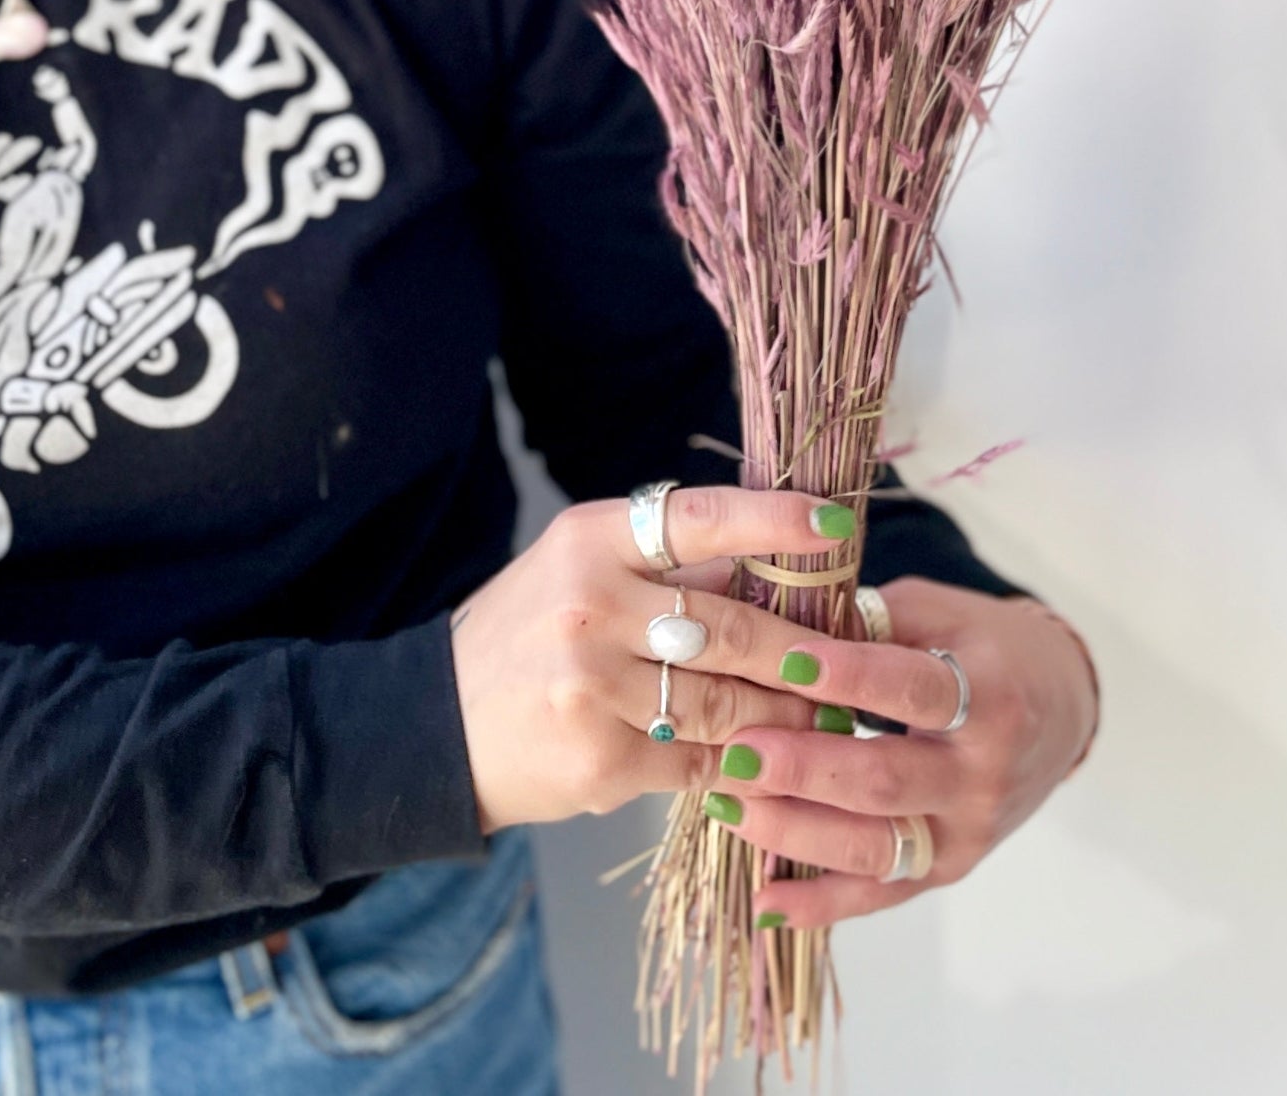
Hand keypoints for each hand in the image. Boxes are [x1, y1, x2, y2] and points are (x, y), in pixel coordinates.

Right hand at [447, 490, 999, 834]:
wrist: (437, 729)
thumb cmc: (527, 637)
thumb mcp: (580, 573)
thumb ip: (670, 569)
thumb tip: (778, 566)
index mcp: (590, 541)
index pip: (700, 519)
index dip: (776, 521)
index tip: (838, 528)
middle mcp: (590, 606)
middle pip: (727, 624)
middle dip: (799, 649)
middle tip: (849, 662)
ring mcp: (592, 687)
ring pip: (724, 702)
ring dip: (785, 715)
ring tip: (827, 720)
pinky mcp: (599, 760)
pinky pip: (696, 761)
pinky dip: (741, 764)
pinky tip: (772, 767)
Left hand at [712, 577, 1100, 928]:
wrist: (1059, 708)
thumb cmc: (983, 646)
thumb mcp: (940, 612)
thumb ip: (871, 620)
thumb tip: (784, 626)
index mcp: (990, 695)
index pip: (915, 690)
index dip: (851, 677)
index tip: (786, 661)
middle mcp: (983, 774)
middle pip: (886, 781)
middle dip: (805, 770)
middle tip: (738, 751)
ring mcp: (967, 832)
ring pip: (875, 848)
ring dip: (795, 834)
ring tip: (728, 806)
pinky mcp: (948, 868)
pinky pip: (880, 895)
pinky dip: (821, 903)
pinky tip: (764, 902)